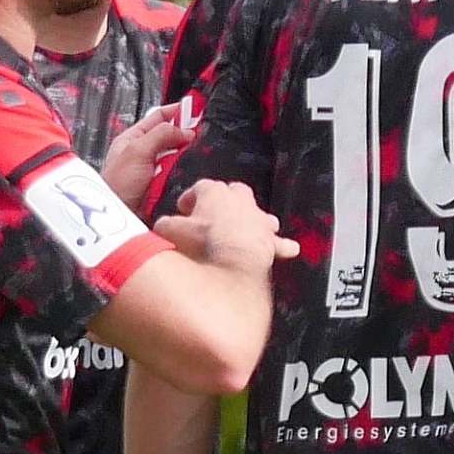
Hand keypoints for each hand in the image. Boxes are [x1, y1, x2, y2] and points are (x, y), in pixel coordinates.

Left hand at [103, 104, 193, 213]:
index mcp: (133, 139)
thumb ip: (160, 135)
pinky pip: (182, 176)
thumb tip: (186, 130)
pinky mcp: (165, 188)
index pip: (160, 117)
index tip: (198, 108)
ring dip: (186, 159)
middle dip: (186, 137)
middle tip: (201, 136)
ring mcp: (156, 172)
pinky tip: (192, 175)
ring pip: (180, 158)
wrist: (117, 220)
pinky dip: (187, 175)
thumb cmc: (115, 187)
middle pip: (173, 138)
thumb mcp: (136, 151)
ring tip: (194, 158)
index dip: (179, 111)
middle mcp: (145, 154)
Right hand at [155, 179, 299, 266]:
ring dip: (251, 220)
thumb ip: (165, 225)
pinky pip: (279, 242)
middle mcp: (241, 201)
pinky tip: (291, 248)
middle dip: (225, 201)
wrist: (231, 266)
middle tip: (213, 214)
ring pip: (258, 214)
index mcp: (214, 193)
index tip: (184, 208)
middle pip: (234, 193)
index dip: (191, 198)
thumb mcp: (170, 233)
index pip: (201, 188)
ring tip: (244, 228)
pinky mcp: (270, 242)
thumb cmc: (201, 246)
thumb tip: (163, 226)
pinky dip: (282, 245)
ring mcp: (258, 221)